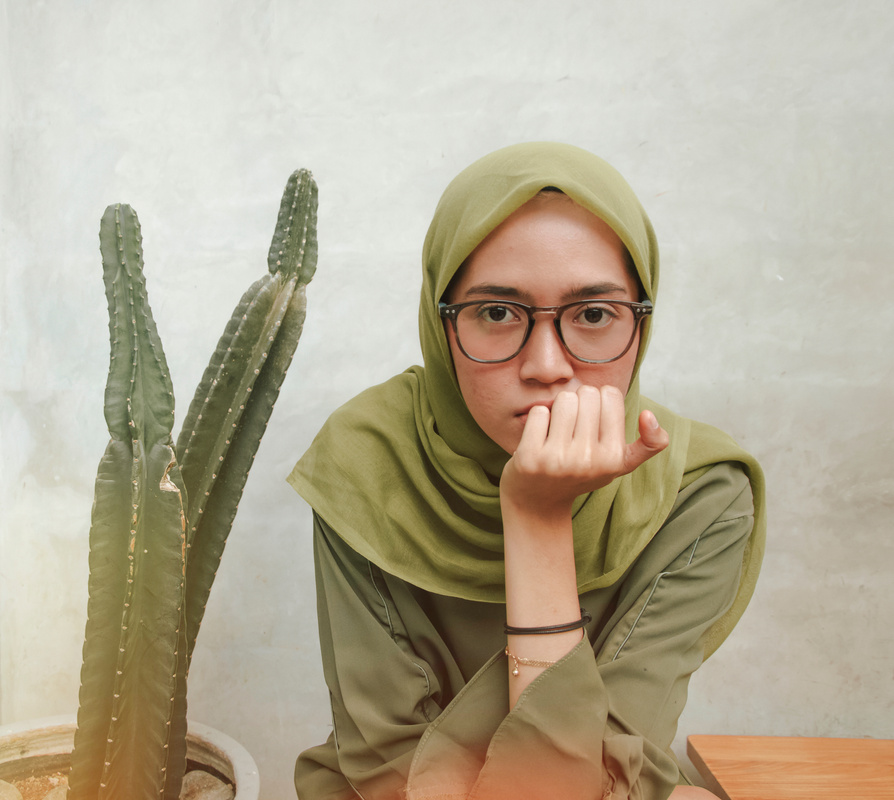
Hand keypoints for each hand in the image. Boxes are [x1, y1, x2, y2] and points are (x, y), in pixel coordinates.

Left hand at [500, 385, 668, 519]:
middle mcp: (589, 460)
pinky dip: (538, 418)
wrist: (539, 502)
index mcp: (614, 458)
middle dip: (579, 402)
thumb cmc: (582, 474)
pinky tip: (540, 437)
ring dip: (559, 409)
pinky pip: (539, 411)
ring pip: (563, 399)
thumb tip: (649, 414)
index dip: (600, 401)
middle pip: (586, 393)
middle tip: (573, 428)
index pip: (610, 394)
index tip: (594, 422)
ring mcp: (558, 459)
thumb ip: (650, 444)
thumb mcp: (620, 464)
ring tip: (558, 431)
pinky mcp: (531, 457)